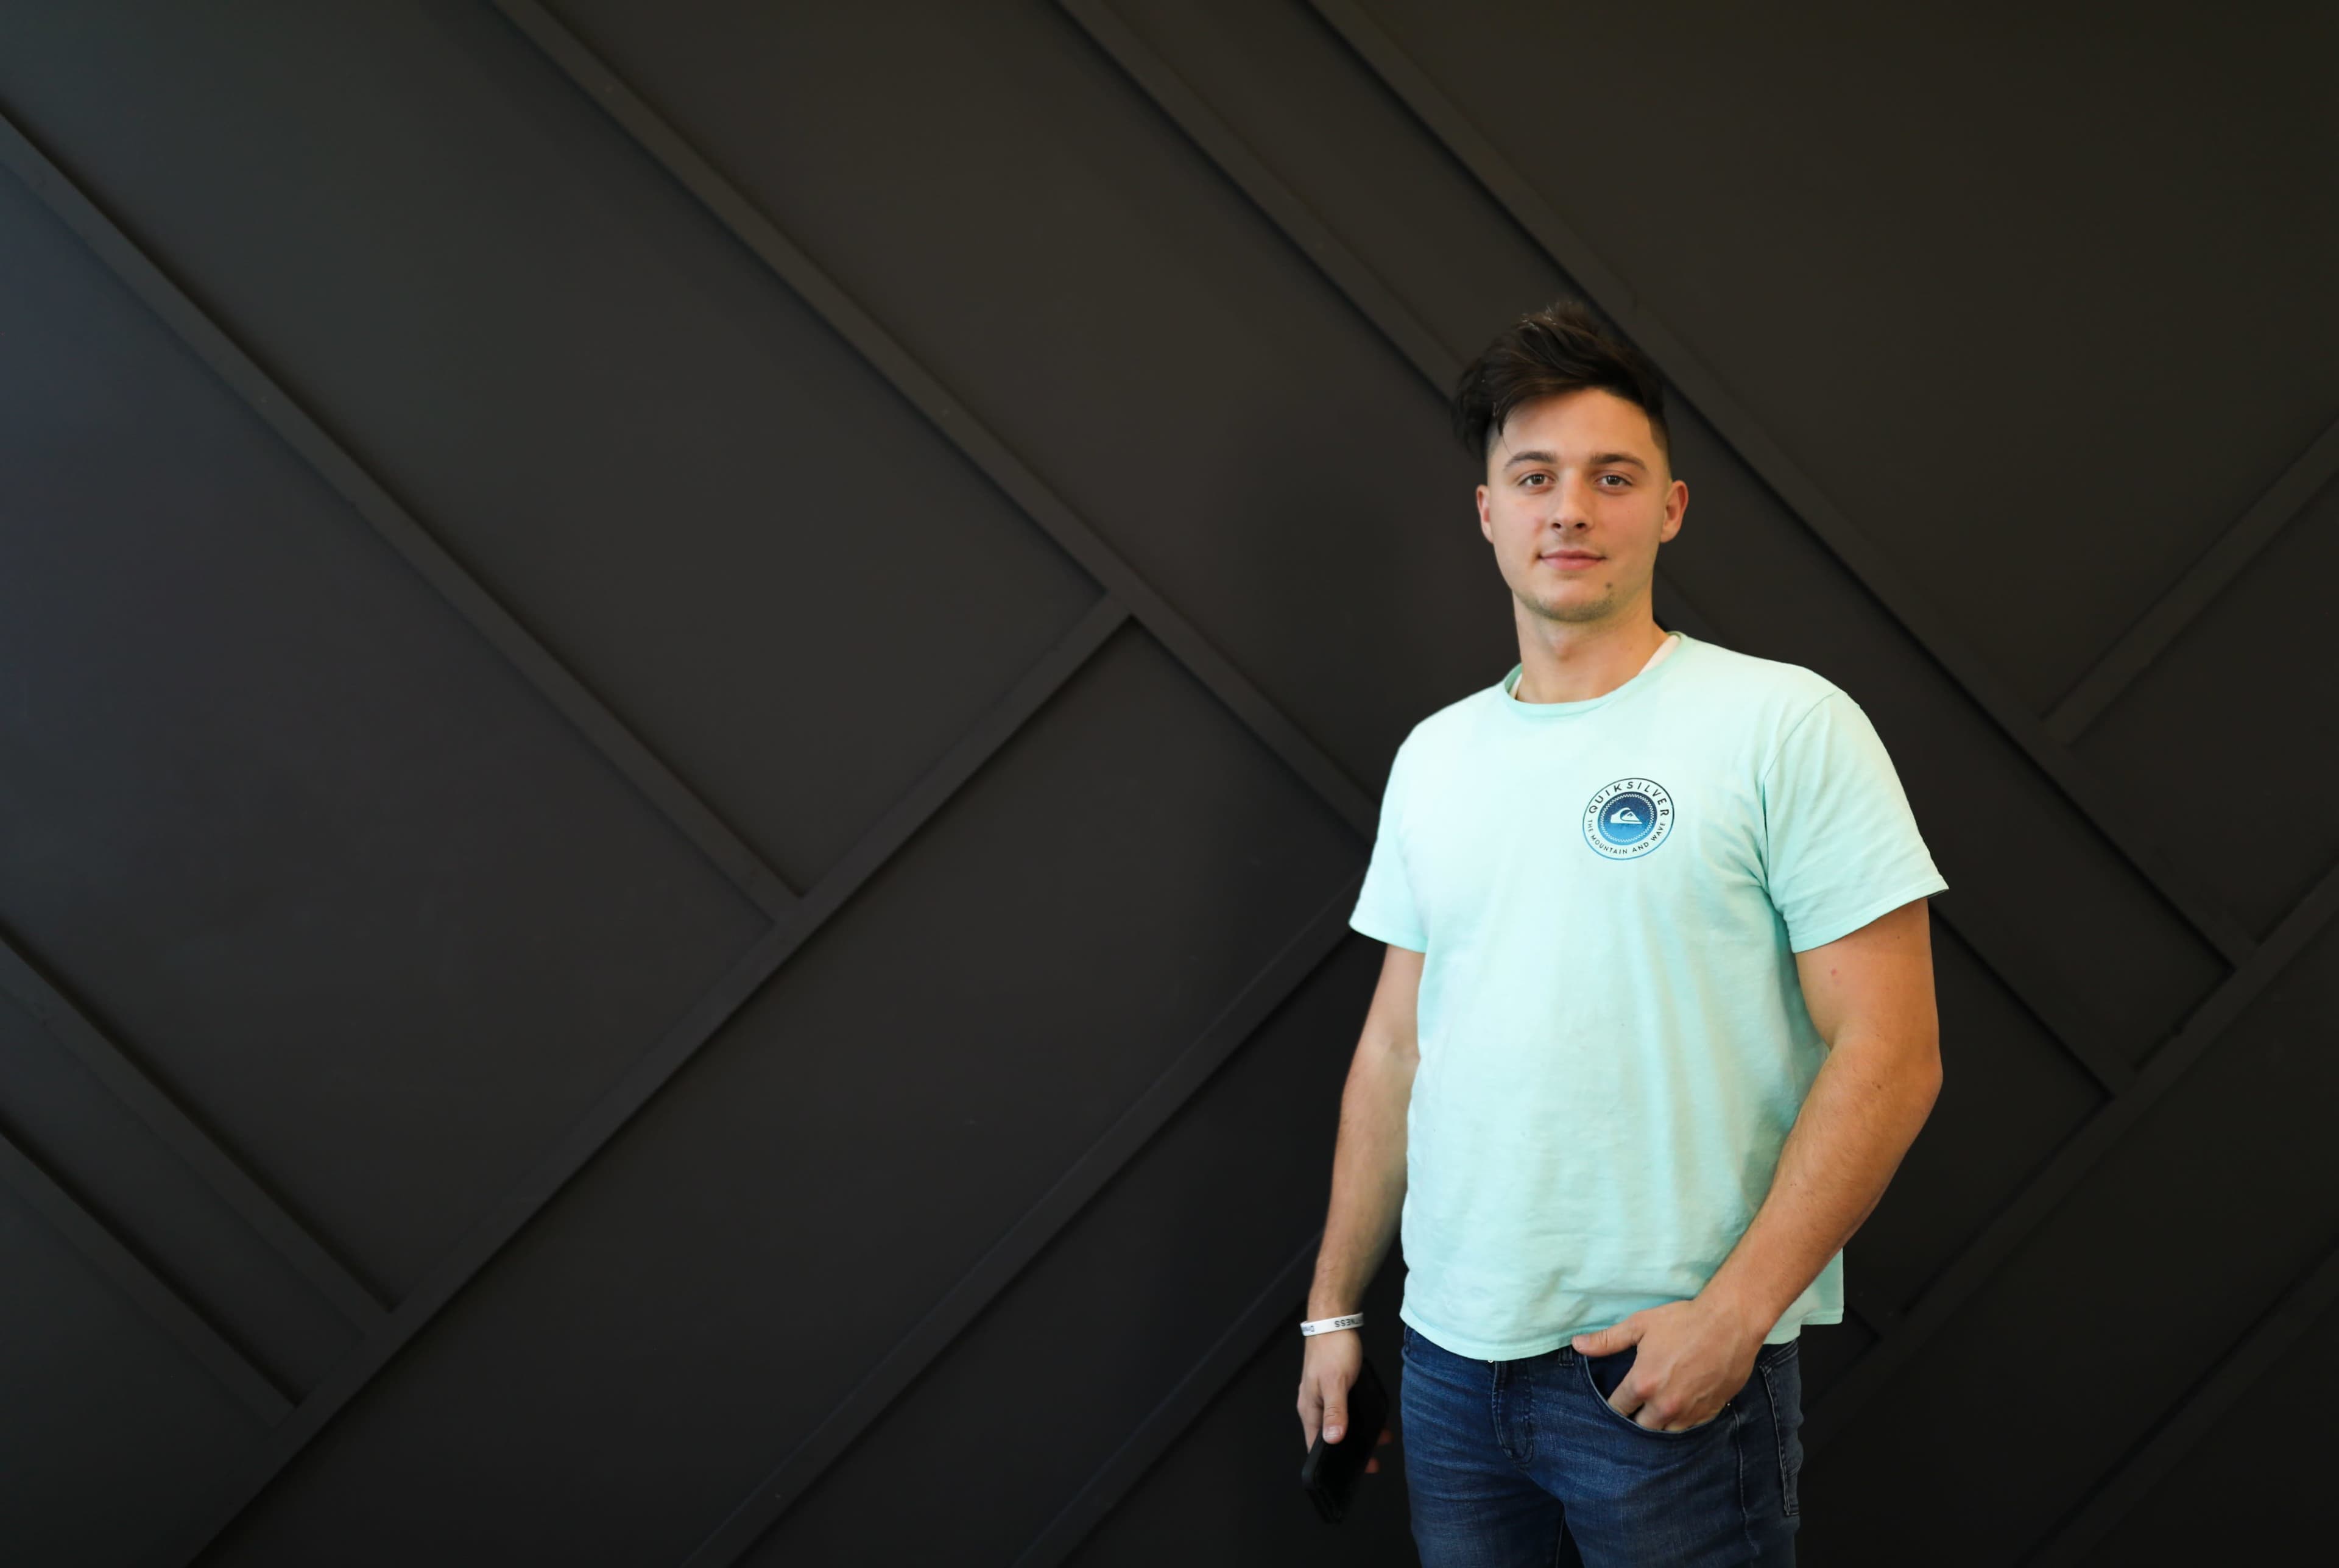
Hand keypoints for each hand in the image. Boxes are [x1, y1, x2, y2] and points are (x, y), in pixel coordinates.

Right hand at [1296, 1330, 1390, 1472]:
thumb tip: (1334, 1439)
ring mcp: (1324, 1397)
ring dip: (1360, 1435)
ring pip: (1342, 1424)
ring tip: (1381, 1440)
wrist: (1334, 1321)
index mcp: (1309, 1409)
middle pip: (1330, 1438)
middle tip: (1373, 1462)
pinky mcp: (1336, 1388)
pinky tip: (1377, 1420)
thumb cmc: (1331, 1349)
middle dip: (1350, 1452)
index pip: (1315, 1446)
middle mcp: (1314, 1406)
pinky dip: (1362, 1418)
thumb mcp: (1336, 1383)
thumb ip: (1335, 1412)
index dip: (1330, 1464)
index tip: (1351, 1475)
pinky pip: (1349, 1410)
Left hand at [1570, 1297, 1762, 1431]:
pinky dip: (1681, 1421)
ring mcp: (1689, 1413)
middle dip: (1633, 1419)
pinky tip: (1679, 1408)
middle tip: (1634, 1406)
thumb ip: (1607, 1340)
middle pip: (1639, 1428)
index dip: (1612, 1405)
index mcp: (1643, 1384)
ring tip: (1654, 1411)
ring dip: (1657, 1424)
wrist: (1730, 1323)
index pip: (1617, 1409)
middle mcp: (1665, 1406)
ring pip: (1664, 1433)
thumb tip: (1577, 1345)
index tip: (1613, 1401)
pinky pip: (1689, 1428)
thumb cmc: (1683, 1321)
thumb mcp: (1640, 1325)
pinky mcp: (1710, 1413)